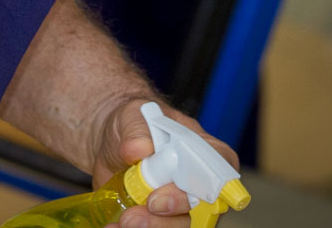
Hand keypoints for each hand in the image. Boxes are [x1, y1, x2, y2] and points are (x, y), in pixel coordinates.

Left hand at [88, 96, 235, 227]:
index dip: (204, 182)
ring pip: (180, 225)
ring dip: (153, 227)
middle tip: (145, 207)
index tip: (174, 189)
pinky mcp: (160, 219)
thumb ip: (136, 129)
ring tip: (125, 220)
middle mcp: (197, 181)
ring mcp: (179, 204)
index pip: (220, 167)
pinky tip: (114, 226)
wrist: (111, 144)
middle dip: (172, 212)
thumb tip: (139, 149)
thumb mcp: (132, 114)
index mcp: (202, 149)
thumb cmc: (133, 124)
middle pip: (200, 205)